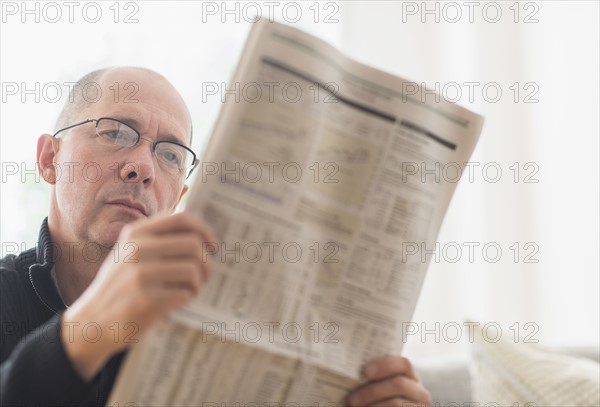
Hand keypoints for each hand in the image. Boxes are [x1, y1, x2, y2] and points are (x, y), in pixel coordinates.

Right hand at [61, 212, 215, 379]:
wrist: (91, 322)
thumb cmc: (120, 285)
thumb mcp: (131, 252)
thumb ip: (159, 239)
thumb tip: (201, 234)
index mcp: (136, 233)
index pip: (182, 219)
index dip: (204, 230)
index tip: (212, 245)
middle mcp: (137, 249)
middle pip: (194, 245)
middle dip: (206, 262)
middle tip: (203, 275)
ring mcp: (141, 274)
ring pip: (193, 270)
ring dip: (198, 283)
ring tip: (189, 290)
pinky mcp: (146, 299)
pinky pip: (185, 293)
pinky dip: (187, 298)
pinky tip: (176, 301)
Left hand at [347, 356, 431, 406]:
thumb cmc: (374, 399)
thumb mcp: (378, 385)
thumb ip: (372, 376)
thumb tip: (351, 367)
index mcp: (410, 376)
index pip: (404, 364)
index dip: (384, 365)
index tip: (365, 372)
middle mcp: (419, 392)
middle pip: (399, 384)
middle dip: (372, 391)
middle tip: (351, 399)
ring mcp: (417, 406)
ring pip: (396, 403)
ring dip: (373, 406)